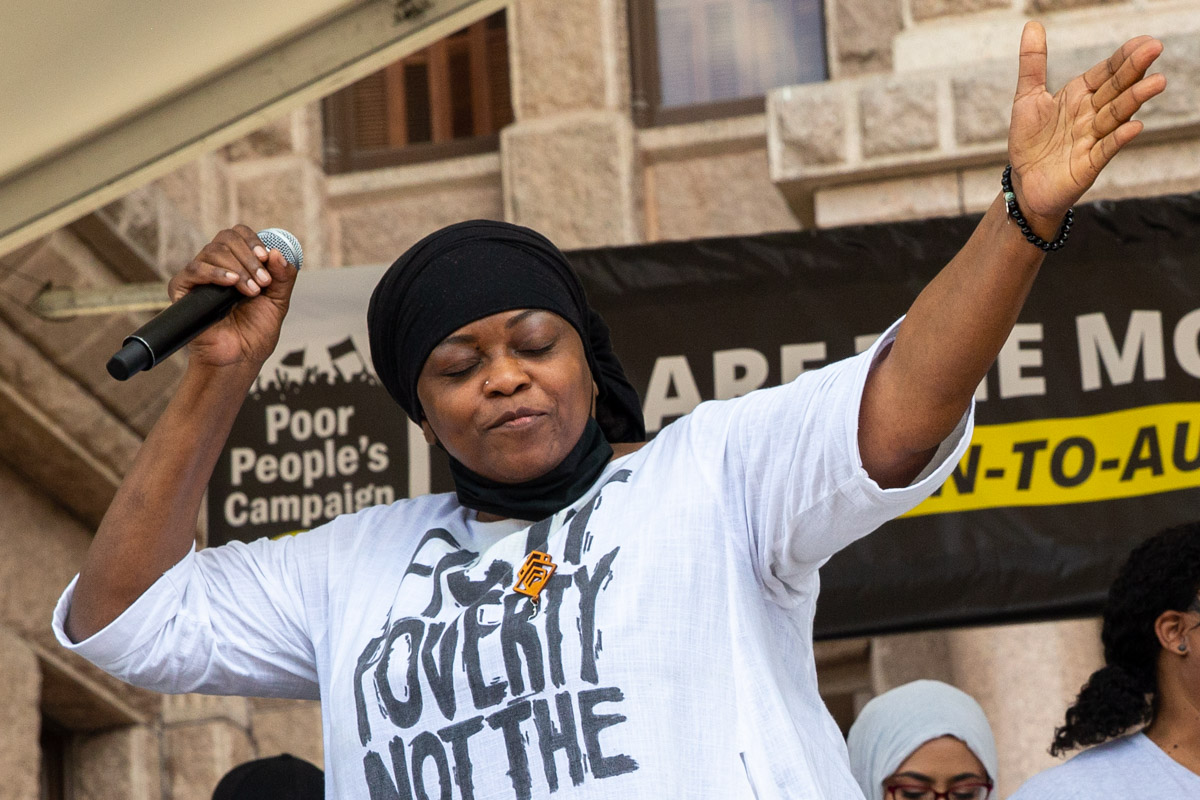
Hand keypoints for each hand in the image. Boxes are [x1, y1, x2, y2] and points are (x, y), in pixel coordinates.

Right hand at [166, 225, 298, 368]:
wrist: (239, 358)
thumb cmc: (256, 332)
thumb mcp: (278, 302)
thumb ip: (283, 277)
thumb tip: (277, 252)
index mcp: (237, 264)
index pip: (239, 234)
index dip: (253, 241)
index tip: (266, 257)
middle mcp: (216, 265)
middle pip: (226, 238)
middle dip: (249, 258)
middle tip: (263, 282)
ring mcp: (199, 276)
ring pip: (213, 251)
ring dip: (238, 269)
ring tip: (251, 291)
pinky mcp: (182, 289)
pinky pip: (194, 269)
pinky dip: (215, 272)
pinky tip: (231, 283)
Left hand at [1008, 22, 1165, 237]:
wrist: (1024, 183)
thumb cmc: (1030, 140)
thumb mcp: (1027, 98)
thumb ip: (1033, 63)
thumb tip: (1032, 24)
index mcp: (1080, 96)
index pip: (1106, 72)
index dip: (1123, 57)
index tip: (1144, 41)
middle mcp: (1091, 115)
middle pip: (1116, 89)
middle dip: (1134, 70)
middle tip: (1155, 49)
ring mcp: (1093, 139)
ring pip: (1116, 116)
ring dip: (1135, 99)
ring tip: (1157, 82)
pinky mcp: (1088, 165)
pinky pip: (1106, 150)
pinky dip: (1119, 138)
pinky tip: (1135, 126)